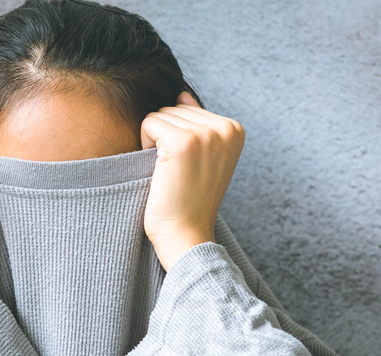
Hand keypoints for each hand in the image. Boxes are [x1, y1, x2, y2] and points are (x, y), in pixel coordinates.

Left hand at [141, 92, 244, 270]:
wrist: (187, 234)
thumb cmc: (190, 200)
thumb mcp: (204, 157)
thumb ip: (197, 122)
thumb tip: (182, 95)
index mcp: (235, 129)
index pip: (188, 109)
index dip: (179, 138)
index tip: (190, 168)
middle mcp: (225, 128)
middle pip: (173, 109)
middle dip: (166, 138)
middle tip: (178, 172)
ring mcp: (206, 134)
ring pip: (160, 114)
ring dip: (156, 143)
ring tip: (171, 172)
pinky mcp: (182, 141)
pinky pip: (149, 122)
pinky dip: (145, 145)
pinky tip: (160, 169)